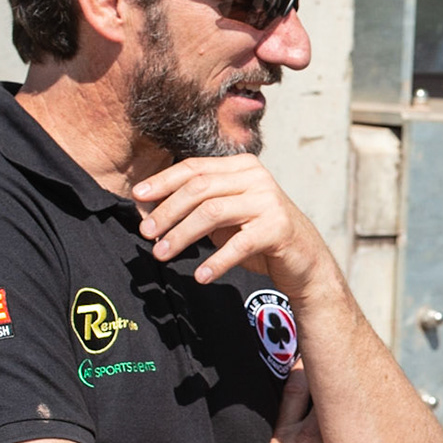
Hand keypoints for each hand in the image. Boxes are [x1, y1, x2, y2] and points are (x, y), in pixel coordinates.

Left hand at [132, 155, 334, 295]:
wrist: (304, 259)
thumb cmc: (258, 235)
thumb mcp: (226, 214)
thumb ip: (197, 206)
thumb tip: (149, 212)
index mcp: (242, 167)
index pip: (194, 168)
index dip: (163, 181)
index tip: (137, 197)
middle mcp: (257, 178)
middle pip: (199, 188)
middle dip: (167, 211)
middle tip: (146, 233)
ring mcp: (269, 201)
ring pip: (212, 213)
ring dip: (182, 235)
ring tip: (162, 254)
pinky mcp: (278, 228)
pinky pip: (238, 244)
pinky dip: (216, 261)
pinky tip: (200, 276)